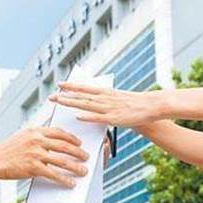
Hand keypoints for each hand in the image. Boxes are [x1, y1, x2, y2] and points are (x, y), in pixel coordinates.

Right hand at [0, 127, 88, 187]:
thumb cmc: (7, 150)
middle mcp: (37, 140)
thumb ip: (37, 135)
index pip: (59, 132)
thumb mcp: (22, 136)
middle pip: (64, 145)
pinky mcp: (33, 168)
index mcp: (35, 131)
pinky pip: (53, 174)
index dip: (72, 137)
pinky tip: (71, 183)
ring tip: (84, 171)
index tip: (79, 143)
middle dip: (78, 152)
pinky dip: (64, 179)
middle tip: (86, 157)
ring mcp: (35, 154)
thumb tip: (52, 137)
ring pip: (62, 160)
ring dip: (75, 166)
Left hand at [51, 82, 168, 126]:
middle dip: (65, 96)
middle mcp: (105, 98)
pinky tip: (77, 117)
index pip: (85, 88)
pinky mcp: (114, 118)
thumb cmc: (134, 104)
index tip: (60, 84)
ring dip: (72, 103)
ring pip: (86, 105)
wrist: (151, 105)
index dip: (71, 86)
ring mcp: (109, 108)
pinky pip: (98, 117)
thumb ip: (105, 99)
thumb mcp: (118, 98)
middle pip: (81, 96)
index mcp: (106, 92)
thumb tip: (95, 101)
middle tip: (51, 97)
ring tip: (59, 102)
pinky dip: (88, 116)